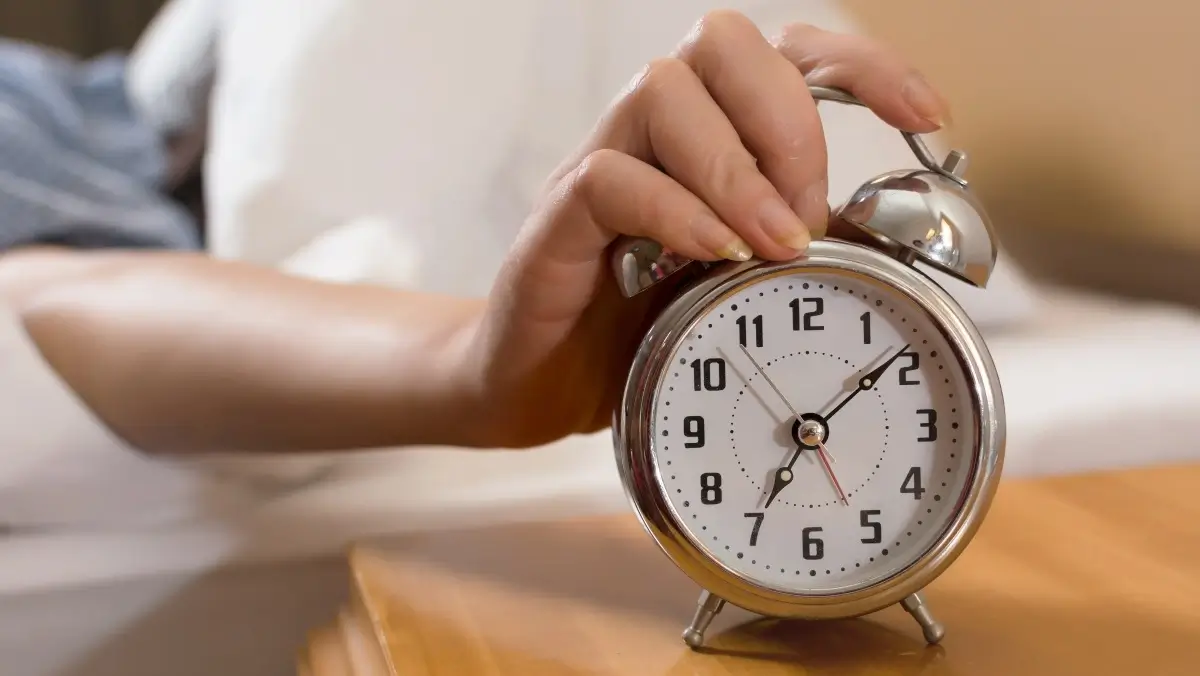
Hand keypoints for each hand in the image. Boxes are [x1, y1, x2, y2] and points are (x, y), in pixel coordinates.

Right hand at [457, 12, 950, 447]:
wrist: (541, 385)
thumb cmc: (642, 331)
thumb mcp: (744, 288)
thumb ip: (800, 249)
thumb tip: (884, 233)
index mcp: (708, 138)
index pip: (785, 55)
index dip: (861, 69)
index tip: (925, 120)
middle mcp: (652, 134)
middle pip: (720, 43)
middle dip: (788, 117)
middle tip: (808, 209)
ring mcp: (600, 167)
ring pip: (662, 90)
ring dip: (737, 169)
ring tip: (770, 246)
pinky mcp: (556, 221)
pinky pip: (609, 177)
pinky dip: (675, 211)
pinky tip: (711, 260)